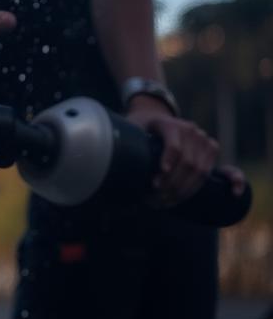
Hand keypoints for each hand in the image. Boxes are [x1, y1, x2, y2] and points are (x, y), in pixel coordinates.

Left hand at [125, 95, 241, 204]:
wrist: (154, 115)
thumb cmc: (138, 127)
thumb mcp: (129, 130)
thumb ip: (123, 142)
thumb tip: (107, 161)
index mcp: (169, 124)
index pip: (173, 147)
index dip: (166, 166)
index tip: (155, 184)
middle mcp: (189, 130)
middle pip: (187, 163)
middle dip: (171, 186)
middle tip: (153, 201)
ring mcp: (202, 139)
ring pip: (199, 170)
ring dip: (182, 191)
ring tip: (163, 203)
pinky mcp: (210, 148)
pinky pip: (210, 170)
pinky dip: (205, 185)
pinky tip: (206, 196)